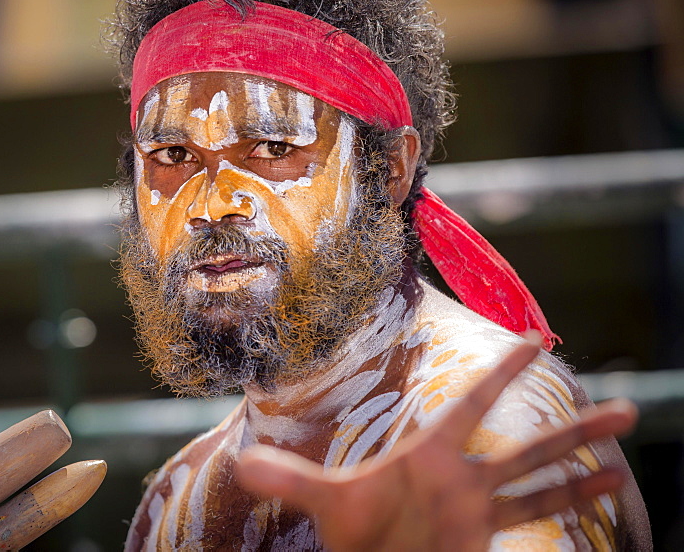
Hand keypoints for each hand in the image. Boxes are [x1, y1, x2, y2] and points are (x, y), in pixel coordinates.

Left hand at [235, 341, 636, 551]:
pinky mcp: (484, 539)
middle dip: (573, 430)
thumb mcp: (325, 503)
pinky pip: (536, 522)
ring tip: (625, 453)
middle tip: (629, 407)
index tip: (534, 338)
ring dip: (585, 471)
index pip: (473, 402)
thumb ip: (289, 479)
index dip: (503, 372)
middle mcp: (465, 477)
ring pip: (543, 483)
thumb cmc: (353, 533)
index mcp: (431, 454)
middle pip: (528, 446)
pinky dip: (572, 511)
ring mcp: (480, 511)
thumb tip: (242, 465)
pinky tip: (608, 495)